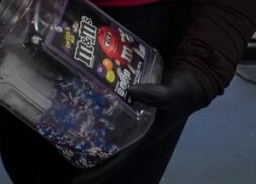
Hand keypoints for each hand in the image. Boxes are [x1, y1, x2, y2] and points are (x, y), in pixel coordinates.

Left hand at [69, 66, 207, 182]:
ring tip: (66, 140)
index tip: (78, 181)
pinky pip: (110, 116)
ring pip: (108, 136)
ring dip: (90, 140)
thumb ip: (156, 94)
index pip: (118, 160)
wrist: (192, 80)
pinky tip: (81, 112)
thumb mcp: (172, 95)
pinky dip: (97, 118)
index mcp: (144, 137)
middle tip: (63, 158)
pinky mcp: (130, 107)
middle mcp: (135, 133)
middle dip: (88, 160)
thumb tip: (132, 89)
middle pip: (108, 153)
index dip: (99, 172)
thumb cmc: (183, 93)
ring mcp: (132, 121)